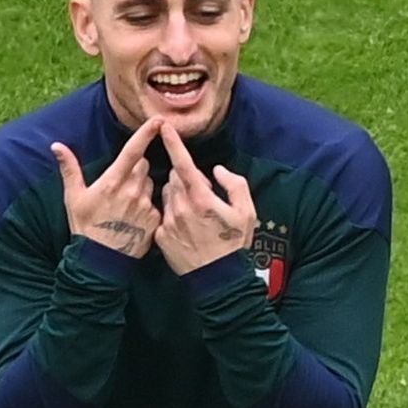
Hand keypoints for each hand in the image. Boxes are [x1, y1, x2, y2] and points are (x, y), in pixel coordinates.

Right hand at [49, 113, 163, 256]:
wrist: (100, 261)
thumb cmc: (85, 227)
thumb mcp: (73, 197)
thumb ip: (69, 169)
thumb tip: (56, 146)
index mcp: (113, 182)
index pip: (134, 151)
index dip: (147, 133)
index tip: (158, 120)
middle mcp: (132, 191)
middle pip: (143, 165)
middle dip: (135, 167)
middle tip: (120, 183)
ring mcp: (145, 206)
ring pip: (150, 183)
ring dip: (141, 186)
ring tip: (126, 204)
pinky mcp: (154, 220)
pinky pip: (155, 203)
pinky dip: (148, 206)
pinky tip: (134, 217)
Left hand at [153, 120, 257, 274]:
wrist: (218, 280)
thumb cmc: (235, 244)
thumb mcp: (247, 212)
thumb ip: (235, 184)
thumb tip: (217, 171)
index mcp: (202, 198)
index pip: (182, 163)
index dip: (172, 142)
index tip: (163, 127)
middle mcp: (181, 208)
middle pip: (175, 178)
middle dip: (186, 179)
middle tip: (203, 196)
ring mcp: (169, 222)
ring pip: (167, 195)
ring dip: (178, 196)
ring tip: (194, 214)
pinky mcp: (161, 236)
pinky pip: (163, 215)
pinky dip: (173, 215)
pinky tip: (187, 229)